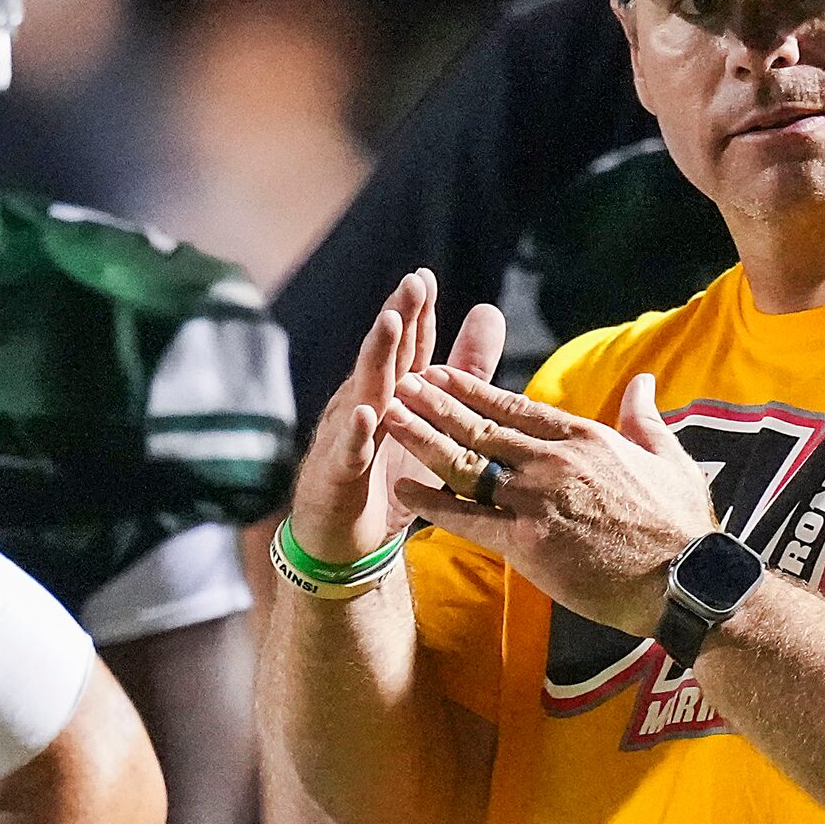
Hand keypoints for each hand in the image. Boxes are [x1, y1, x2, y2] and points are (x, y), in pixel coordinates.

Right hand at [288, 269, 505, 561]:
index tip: (426, 278)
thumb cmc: (385, 477)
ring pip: (362, 393)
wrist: (342, 544)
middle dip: (397, 320)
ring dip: (375, 360)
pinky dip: (355, 433)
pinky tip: (364, 413)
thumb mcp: (433, 419)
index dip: (415, 313)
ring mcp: (345, 440)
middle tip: (411, 286)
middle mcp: (362, 407)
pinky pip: (346, 452)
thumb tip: (488, 311)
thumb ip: (462, 370)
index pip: (405, 348)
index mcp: (389, 394)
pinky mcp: (335, 476)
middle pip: (383, 358)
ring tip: (389, 327)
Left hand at [384, 365, 715, 637]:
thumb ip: (645, 418)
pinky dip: (432, 504)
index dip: (472, 390)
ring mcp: (538, 501)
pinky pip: (469, 519)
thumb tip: (643, 381)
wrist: (685, 581)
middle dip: (435, 404)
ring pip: (467, 465)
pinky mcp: (528, 543)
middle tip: (399, 383)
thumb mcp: (670, 458)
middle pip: (481, 428)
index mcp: (584, 438)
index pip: (516, 407)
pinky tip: (402, 489)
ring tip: (388, 418)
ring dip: (424, 439)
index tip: (440, 372)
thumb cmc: (681, 525)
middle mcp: (554, 461)